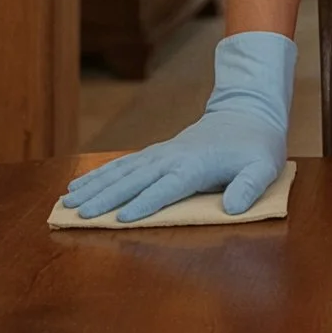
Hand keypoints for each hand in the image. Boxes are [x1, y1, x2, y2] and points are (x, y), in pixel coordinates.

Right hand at [62, 30, 295, 221]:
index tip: (121, 218)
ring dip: (94, 186)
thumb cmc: (257, 147)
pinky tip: (79, 184)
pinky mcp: (155, 153)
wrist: (247, 114)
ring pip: (121, 171)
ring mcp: (160, 153)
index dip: (145, 203)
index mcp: (196, 165)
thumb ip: (249, 187)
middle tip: (79, 214)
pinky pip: (122, 164)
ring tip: (67, 201)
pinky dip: (99, 174)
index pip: (167, 187)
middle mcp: (172, 157)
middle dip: (105, 198)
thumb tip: (234, 208)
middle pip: (134, 180)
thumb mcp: (264, 167)